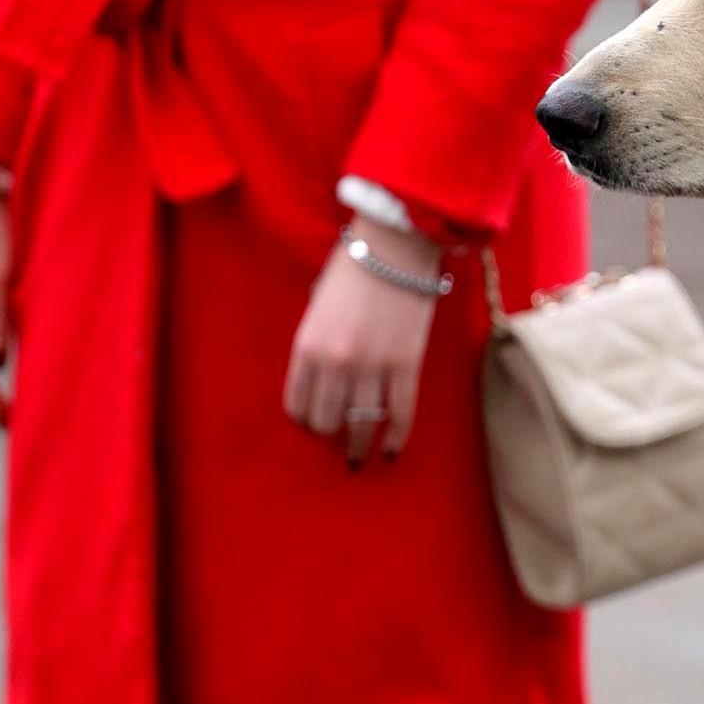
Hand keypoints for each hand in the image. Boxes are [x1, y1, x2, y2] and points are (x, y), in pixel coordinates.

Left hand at [285, 220, 463, 469]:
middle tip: (338, 436)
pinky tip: (391, 451)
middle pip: (327, 420)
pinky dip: (396, 437)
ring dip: (359, 447)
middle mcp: (335, 362)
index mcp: (307, 346)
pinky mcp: (406, 365)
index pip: (296, 403)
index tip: (311, 422)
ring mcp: (372, 366)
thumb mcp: (318, 306)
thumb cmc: (352, 267)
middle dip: (330, 431)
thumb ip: (317, 343)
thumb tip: (324, 376)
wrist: (395, 244)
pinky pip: (400, 413)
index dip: (303, 419)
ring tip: (359, 459)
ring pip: (361, 423)